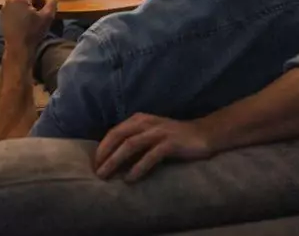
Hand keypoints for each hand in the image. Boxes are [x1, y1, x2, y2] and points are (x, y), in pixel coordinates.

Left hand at [1, 0, 57, 55]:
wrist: (18, 48)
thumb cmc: (33, 32)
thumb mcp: (48, 16)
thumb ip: (52, 2)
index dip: (43, 2)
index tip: (43, 14)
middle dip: (35, 4)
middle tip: (37, 18)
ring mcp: (5, 6)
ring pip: (22, 2)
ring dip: (28, 8)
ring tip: (30, 21)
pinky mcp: (3, 14)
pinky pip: (16, 8)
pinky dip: (21, 12)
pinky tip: (23, 23)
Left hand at [94, 113, 212, 181]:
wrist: (204, 134)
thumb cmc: (174, 137)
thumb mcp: (152, 133)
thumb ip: (135, 139)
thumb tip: (114, 158)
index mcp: (140, 119)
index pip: (114, 131)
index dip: (103, 147)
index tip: (94, 163)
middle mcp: (147, 123)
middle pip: (119, 137)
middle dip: (105, 154)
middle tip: (96, 171)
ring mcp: (159, 132)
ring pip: (130, 145)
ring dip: (115, 161)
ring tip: (106, 175)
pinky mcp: (170, 144)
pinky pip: (150, 156)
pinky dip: (138, 168)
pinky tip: (130, 179)